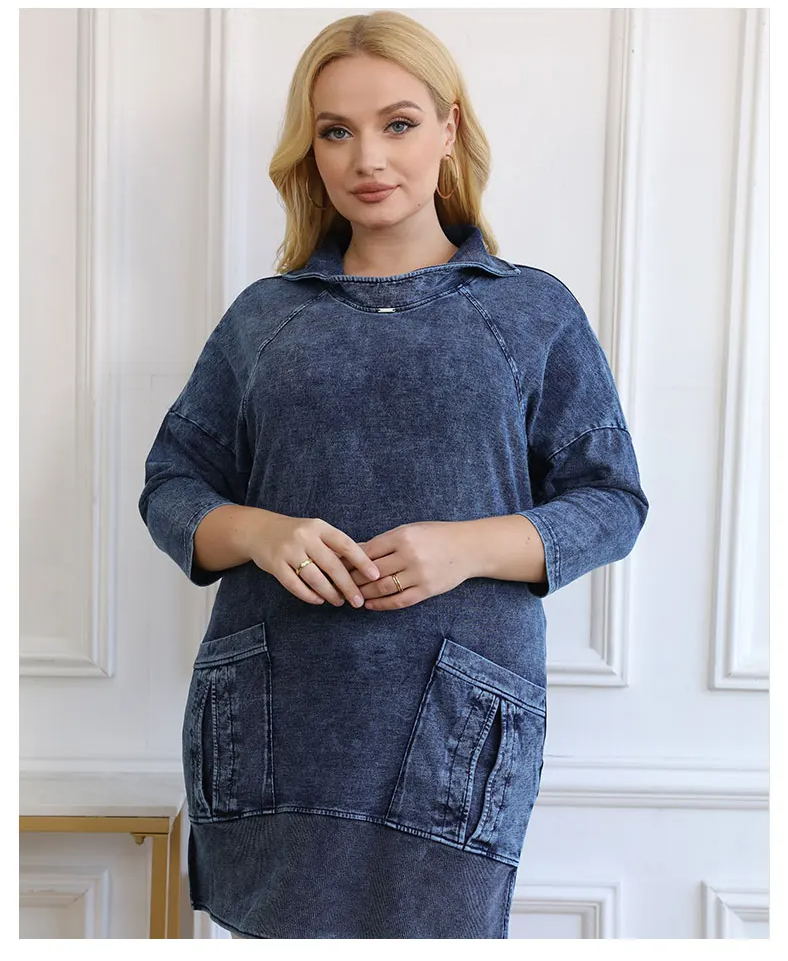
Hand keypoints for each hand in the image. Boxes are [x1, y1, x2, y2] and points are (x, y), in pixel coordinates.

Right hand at [242, 513, 379, 607]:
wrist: (259, 530)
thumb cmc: (296, 534)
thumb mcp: (316, 531)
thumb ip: (336, 545)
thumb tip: (365, 563)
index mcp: (319, 527)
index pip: (346, 544)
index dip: (362, 561)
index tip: (375, 576)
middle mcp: (305, 537)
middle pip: (332, 565)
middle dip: (348, 585)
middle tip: (358, 601)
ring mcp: (289, 551)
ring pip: (315, 578)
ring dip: (330, 593)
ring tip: (339, 602)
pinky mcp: (275, 565)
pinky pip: (295, 585)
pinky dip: (309, 596)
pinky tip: (319, 600)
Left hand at [338, 521, 472, 610]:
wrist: (469, 548)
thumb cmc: (437, 535)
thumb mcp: (411, 530)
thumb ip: (386, 541)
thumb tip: (356, 549)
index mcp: (403, 536)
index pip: (368, 551)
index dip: (350, 561)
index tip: (338, 566)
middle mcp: (409, 555)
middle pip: (372, 571)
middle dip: (353, 579)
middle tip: (339, 584)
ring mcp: (419, 575)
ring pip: (383, 588)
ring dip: (364, 593)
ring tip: (352, 595)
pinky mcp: (427, 590)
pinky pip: (399, 600)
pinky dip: (381, 604)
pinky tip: (370, 604)